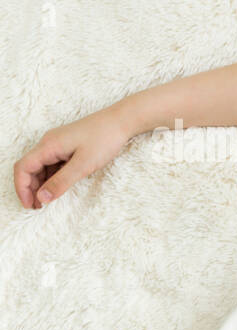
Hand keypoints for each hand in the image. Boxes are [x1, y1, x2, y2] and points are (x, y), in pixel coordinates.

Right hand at [14, 108, 133, 208]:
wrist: (121, 122)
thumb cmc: (104, 140)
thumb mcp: (83, 165)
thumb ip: (62, 182)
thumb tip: (42, 198)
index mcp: (48, 146)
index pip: (23, 168)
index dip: (22, 188)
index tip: (29, 205)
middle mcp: (49, 144)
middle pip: (30, 168)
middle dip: (30, 188)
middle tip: (38, 207)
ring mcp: (58, 144)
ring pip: (42, 167)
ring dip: (41, 184)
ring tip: (46, 201)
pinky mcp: (68, 146)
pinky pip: (53, 164)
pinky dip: (52, 177)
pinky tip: (57, 188)